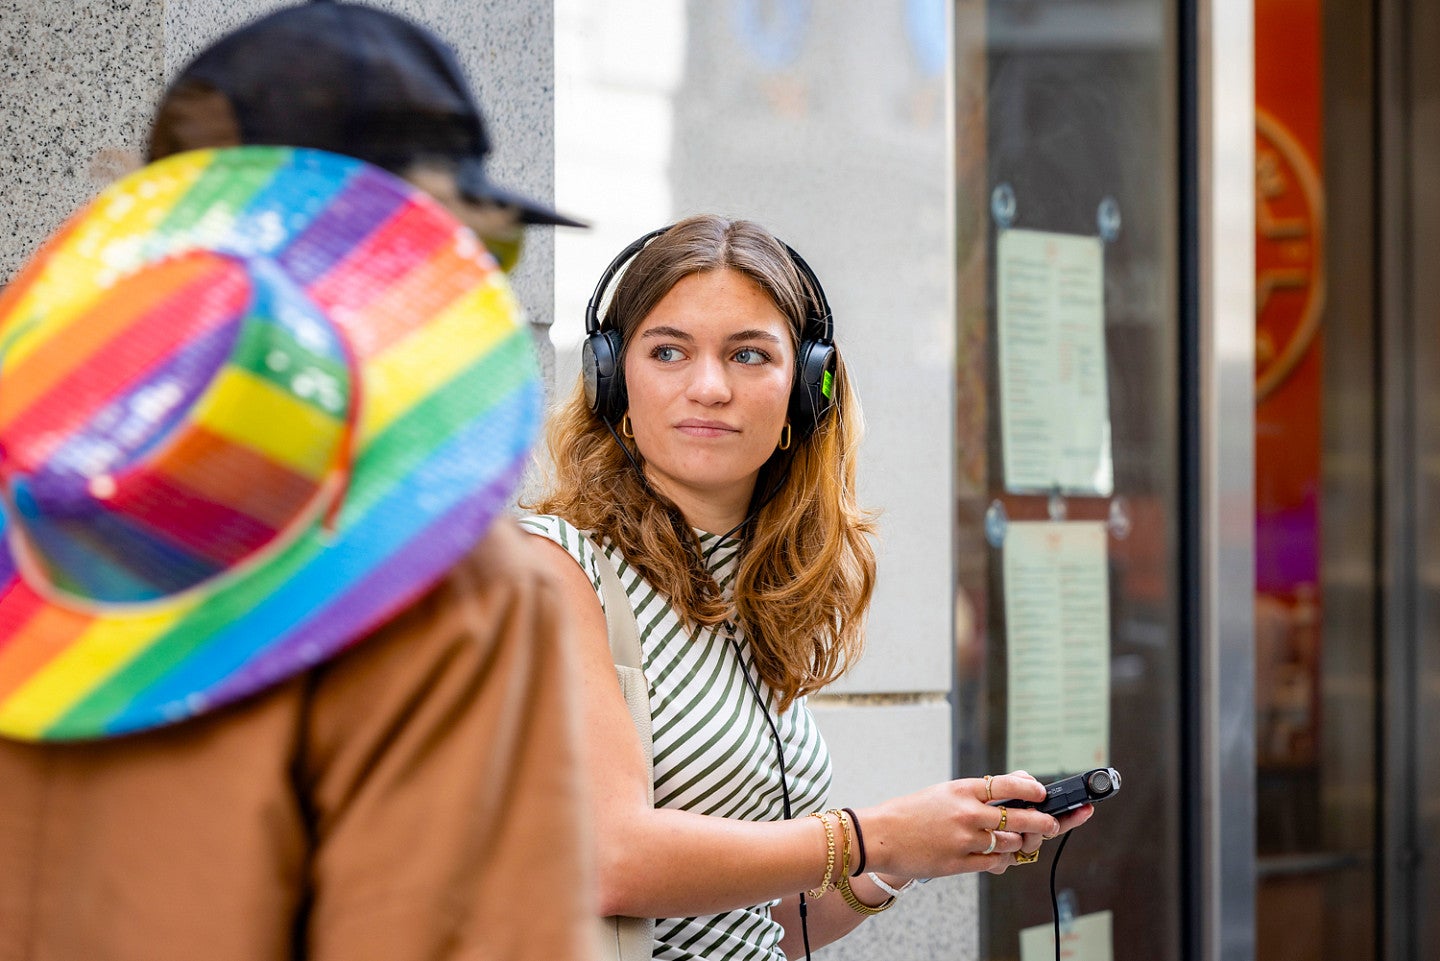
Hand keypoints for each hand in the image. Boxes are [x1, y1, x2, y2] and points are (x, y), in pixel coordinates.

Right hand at [854, 771, 1077, 879]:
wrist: (880, 836)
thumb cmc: (911, 813)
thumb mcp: (943, 792)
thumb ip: (978, 792)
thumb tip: (1016, 782)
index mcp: (962, 790)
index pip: (1007, 784)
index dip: (1031, 787)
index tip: (1042, 792)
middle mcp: (967, 813)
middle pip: (1020, 817)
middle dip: (1043, 822)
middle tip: (1053, 823)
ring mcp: (964, 839)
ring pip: (1010, 843)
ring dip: (1019, 844)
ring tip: (1019, 842)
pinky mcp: (959, 863)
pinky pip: (994, 864)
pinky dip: (1002, 862)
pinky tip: (1001, 858)